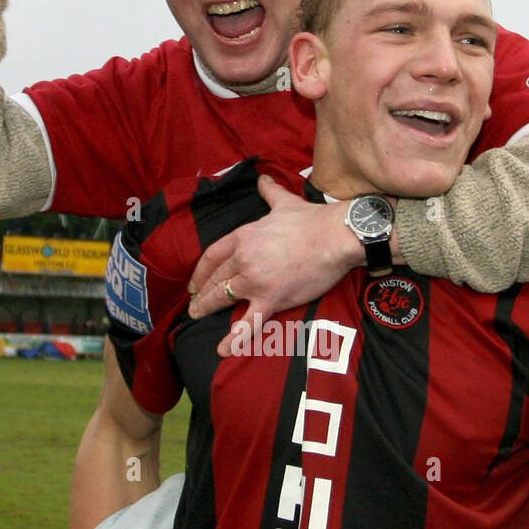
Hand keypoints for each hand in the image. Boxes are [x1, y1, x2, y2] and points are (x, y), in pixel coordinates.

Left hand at [187, 175, 364, 355]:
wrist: (335, 237)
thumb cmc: (313, 220)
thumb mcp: (284, 203)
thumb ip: (269, 192)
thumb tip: (263, 178)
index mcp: (244, 237)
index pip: (212, 256)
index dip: (201, 271)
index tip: (195, 281)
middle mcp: (244, 259)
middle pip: (215, 279)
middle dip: (201, 293)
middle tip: (194, 304)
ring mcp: (256, 281)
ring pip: (224, 298)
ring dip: (207, 309)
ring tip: (197, 317)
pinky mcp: (272, 299)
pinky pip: (249, 323)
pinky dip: (235, 338)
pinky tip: (222, 350)